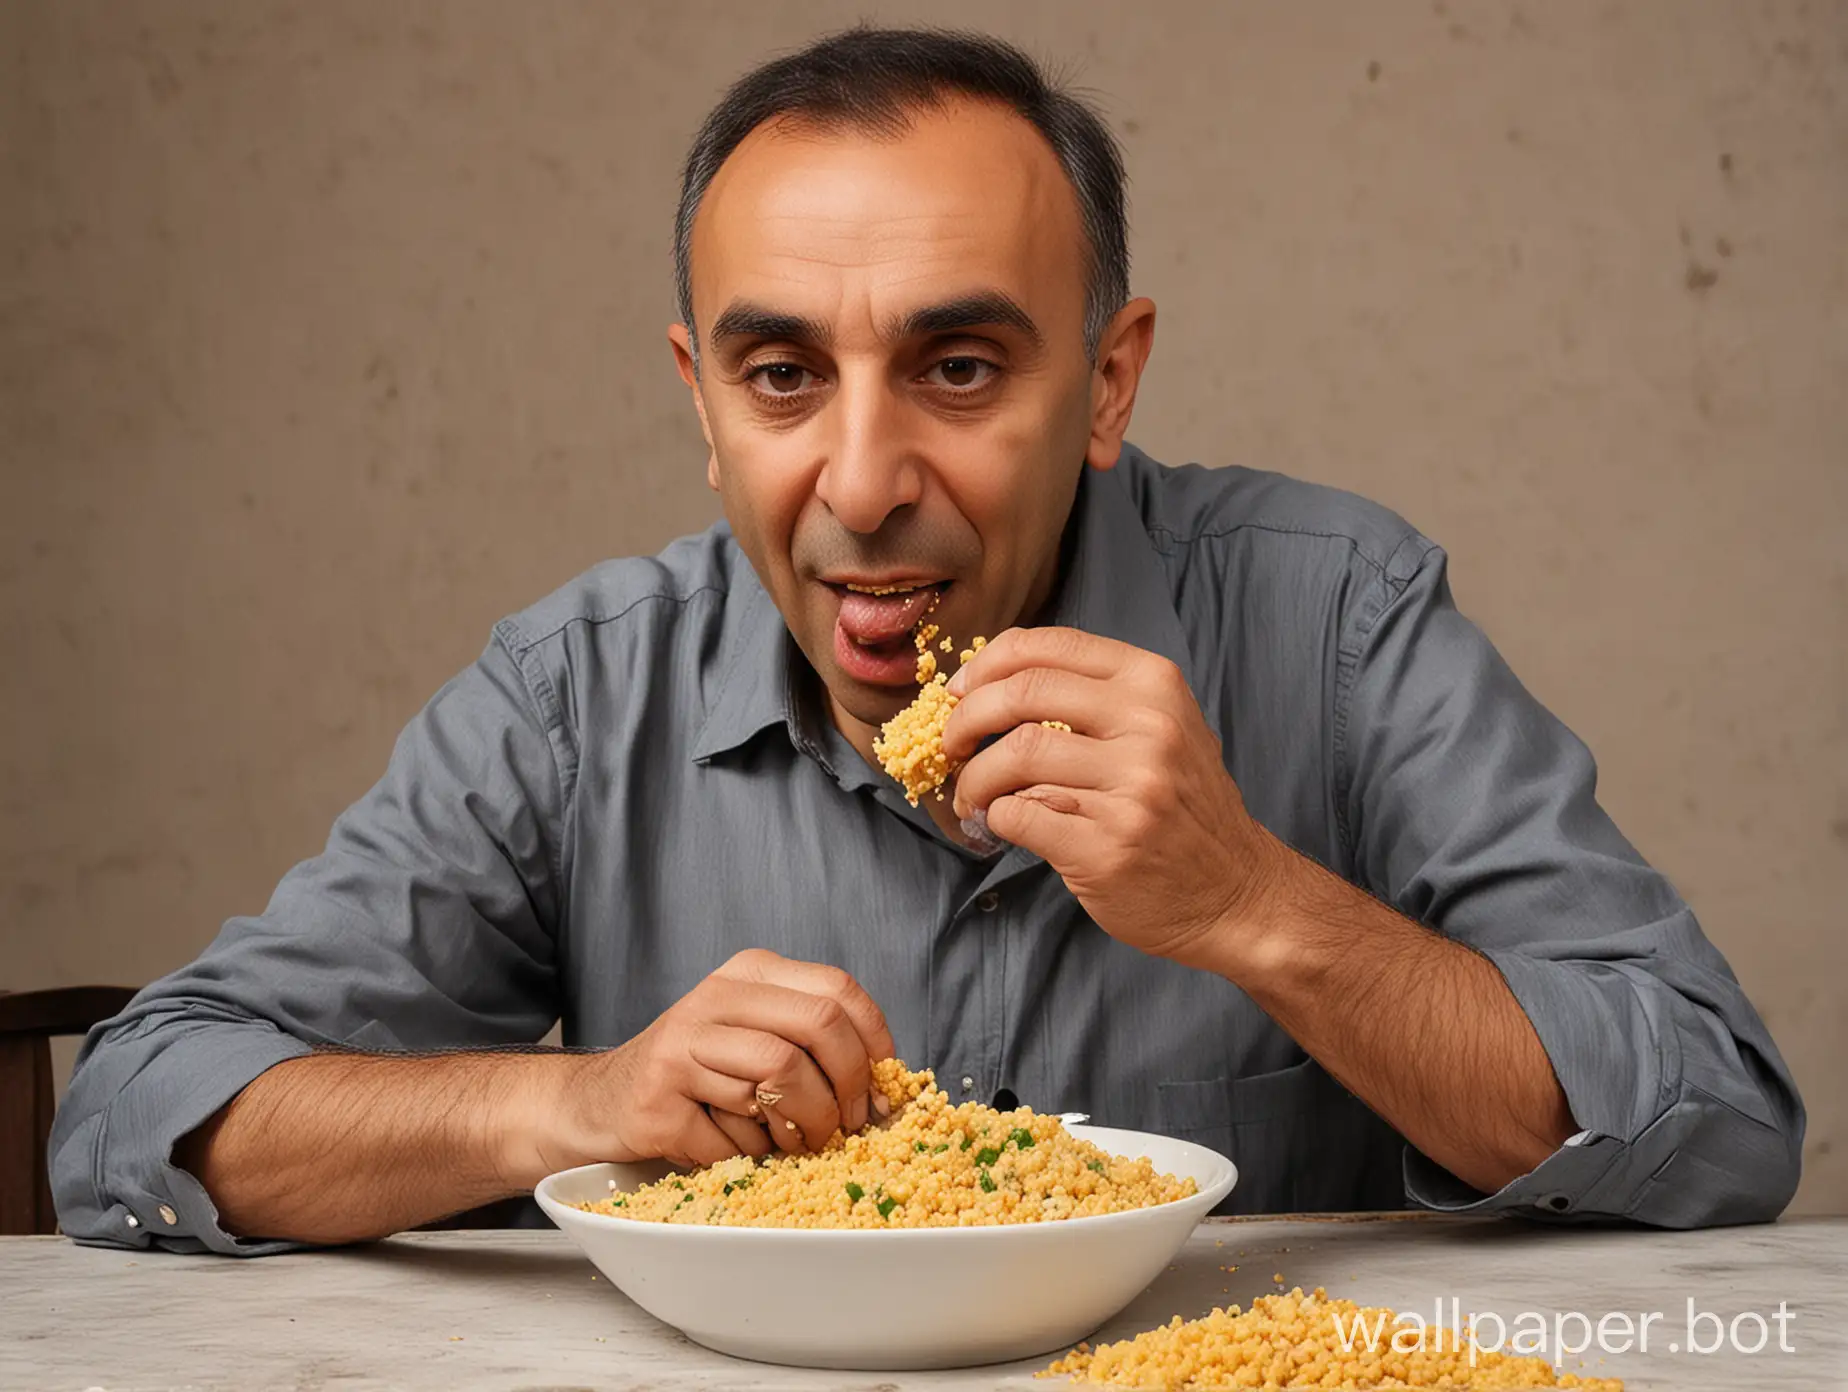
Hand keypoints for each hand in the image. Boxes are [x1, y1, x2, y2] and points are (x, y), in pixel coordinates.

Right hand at [538, 950, 895, 1171]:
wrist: (601, 1101)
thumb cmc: (696, 1076)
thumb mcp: (755, 1037)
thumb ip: (814, 1047)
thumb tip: (885, 1093)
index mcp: (750, 973)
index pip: (838, 990)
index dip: (873, 1043)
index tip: (879, 1088)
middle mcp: (716, 997)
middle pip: (818, 1027)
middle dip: (847, 1088)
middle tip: (846, 1127)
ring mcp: (682, 1042)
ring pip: (781, 1079)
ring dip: (802, 1128)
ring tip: (794, 1144)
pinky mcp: (659, 1095)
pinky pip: (734, 1133)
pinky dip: (748, 1155)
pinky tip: (734, 1149)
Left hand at [942, 626, 1284, 966]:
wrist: (1235, 893)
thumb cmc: (1184, 807)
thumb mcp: (1162, 727)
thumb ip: (1094, 698)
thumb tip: (991, 683)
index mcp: (1154, 686)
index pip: (1048, 647)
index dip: (987, 664)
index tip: (960, 691)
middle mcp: (1148, 729)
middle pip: (1020, 694)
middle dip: (966, 719)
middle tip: (951, 745)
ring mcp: (1131, 790)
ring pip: (1012, 758)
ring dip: (973, 779)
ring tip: (972, 796)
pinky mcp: (1107, 847)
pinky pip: (1019, 816)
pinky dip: (995, 818)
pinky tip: (1001, 824)